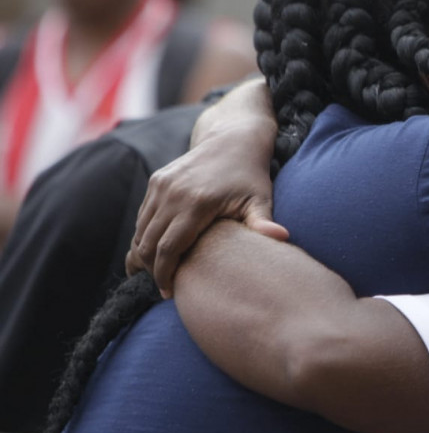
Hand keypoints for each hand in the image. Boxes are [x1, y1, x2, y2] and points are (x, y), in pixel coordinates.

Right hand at [127, 126, 285, 294]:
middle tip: (163, 288)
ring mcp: (162, 186)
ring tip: (157, 273)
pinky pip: (143, 216)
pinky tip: (155, 252)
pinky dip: (144, 236)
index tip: (169, 294)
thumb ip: (264, 221)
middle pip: (149, 243)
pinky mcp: (157, 181)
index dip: (165, 274)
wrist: (233, 138)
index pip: (169, 248)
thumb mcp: (261, 198)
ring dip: (144, 254)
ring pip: (142, 230)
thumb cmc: (251, 175)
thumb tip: (283, 238)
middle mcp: (173, 193)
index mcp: (197, 202)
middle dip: (151, 270)